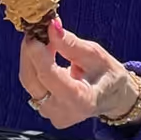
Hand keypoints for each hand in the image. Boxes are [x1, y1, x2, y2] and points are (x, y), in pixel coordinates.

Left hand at [19, 18, 139, 128]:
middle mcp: (61, 111)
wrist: (112, 97)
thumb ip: (72, 44)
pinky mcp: (44, 109)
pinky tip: (42, 52)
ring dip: (31, 56)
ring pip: (28, 80)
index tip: (34, 32)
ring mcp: (50, 113)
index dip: (38, 53)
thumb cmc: (107, 74)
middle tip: (36, 29)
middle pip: (32, 78)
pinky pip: (31, 83)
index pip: (49, 76)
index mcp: (81, 100)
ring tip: (42, 38)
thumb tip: (51, 26)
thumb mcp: (96, 56)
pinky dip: (33, 65)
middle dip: (31, 51)